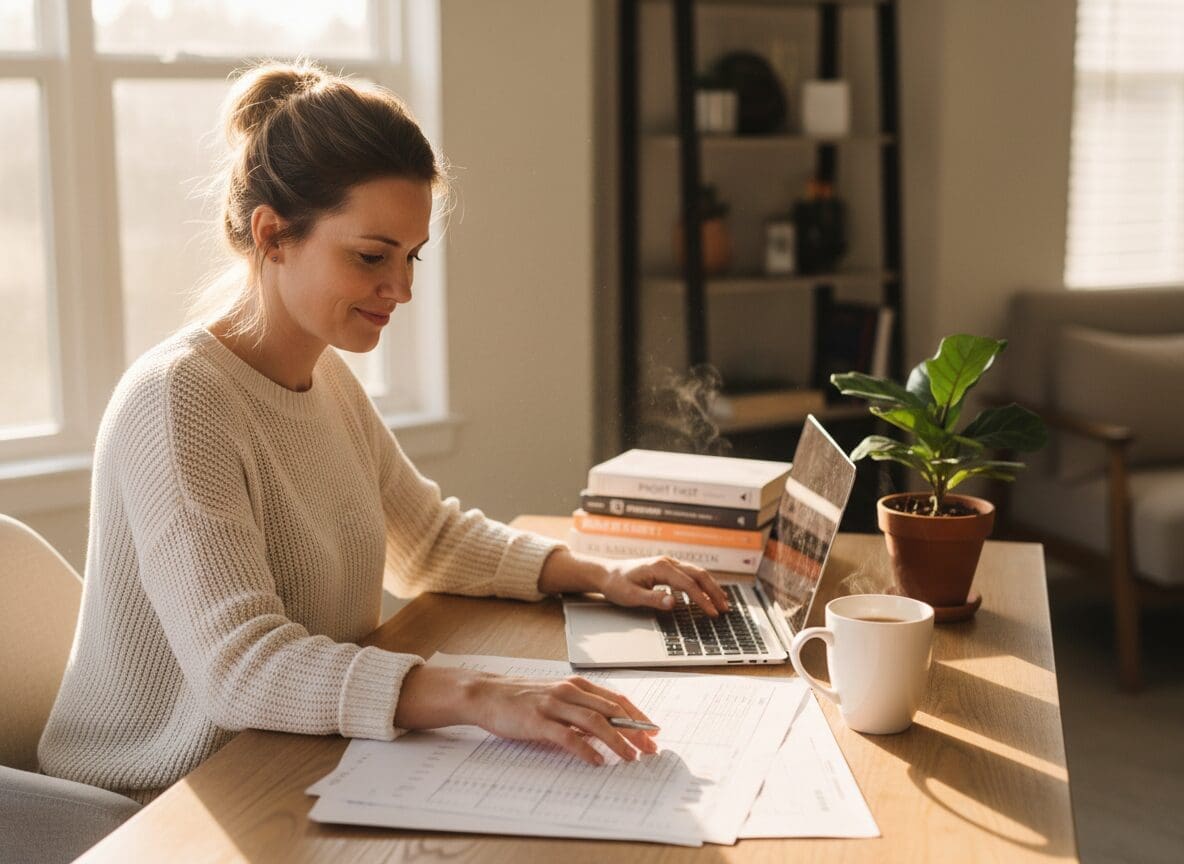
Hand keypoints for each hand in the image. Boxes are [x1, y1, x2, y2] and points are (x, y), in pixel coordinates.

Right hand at [470, 673, 659, 764]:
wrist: (486, 694)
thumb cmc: (520, 698)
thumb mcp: (555, 698)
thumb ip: (578, 710)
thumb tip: (604, 729)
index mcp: (575, 685)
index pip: (616, 699)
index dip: (638, 715)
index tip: (653, 731)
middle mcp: (568, 692)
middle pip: (611, 710)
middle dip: (634, 730)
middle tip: (649, 748)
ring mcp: (553, 705)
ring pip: (595, 721)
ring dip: (616, 740)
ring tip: (630, 757)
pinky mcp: (537, 721)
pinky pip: (567, 736)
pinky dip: (585, 749)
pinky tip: (596, 761)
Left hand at [599, 556, 730, 617]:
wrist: (606, 573)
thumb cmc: (617, 584)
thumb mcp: (631, 596)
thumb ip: (653, 599)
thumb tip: (673, 603)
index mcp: (661, 567)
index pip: (688, 584)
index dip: (703, 599)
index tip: (713, 613)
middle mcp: (668, 562)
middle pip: (698, 574)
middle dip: (714, 591)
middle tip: (725, 608)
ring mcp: (669, 563)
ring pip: (697, 573)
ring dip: (711, 587)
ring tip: (723, 602)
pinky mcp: (668, 568)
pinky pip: (690, 574)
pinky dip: (702, 584)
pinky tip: (708, 593)